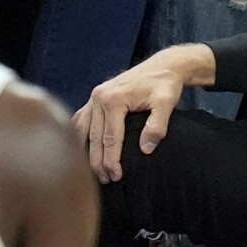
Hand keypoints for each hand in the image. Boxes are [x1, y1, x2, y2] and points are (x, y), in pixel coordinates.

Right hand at [72, 44, 203, 182]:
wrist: (163, 66)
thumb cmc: (165, 84)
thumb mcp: (167, 103)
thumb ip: (157, 126)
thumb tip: (145, 149)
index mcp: (114, 99)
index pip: (110, 138)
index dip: (112, 160)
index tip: (116, 177)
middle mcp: (99, 97)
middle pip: (94, 137)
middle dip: (98, 162)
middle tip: (105, 180)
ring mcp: (95, 97)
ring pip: (84, 129)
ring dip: (86, 151)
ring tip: (93, 172)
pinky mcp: (96, 97)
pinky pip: (82, 119)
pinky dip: (80, 135)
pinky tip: (81, 149)